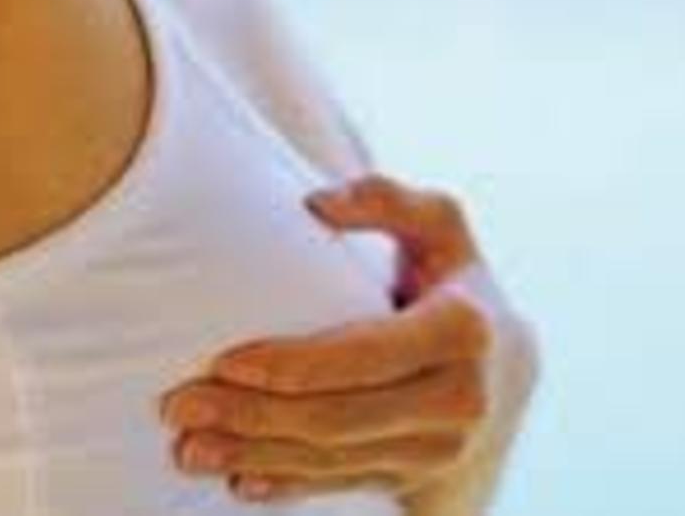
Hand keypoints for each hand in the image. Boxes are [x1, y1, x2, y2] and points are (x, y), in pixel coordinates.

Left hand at [157, 172, 533, 505]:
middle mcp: (461, 399)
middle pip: (337, 417)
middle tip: (179, 406)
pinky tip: (237, 480)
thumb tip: (316, 203)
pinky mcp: (417, 477)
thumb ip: (386, 197)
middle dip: (251, 416)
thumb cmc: (450, 279)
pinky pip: (343, 485)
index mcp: (463, 330)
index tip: (224, 361)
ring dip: (255, 456)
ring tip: (187, 447)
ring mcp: (441, 448)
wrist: (505, 365)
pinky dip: (287, 486)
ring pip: (332, 460)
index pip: (363, 354)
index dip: (291, 364)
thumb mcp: (439, 226)